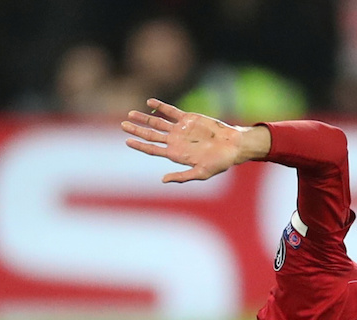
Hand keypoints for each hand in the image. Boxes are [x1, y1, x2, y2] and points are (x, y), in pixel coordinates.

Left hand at [121, 98, 270, 182]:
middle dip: (137, 130)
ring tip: (130, 114)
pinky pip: (170, 111)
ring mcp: (180, 129)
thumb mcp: (202, 173)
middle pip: (151, 135)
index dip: (140, 146)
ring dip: (144, 119)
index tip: (127, 141)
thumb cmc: (220, 162)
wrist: (233, 146)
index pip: (153, 149)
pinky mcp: (188, 118)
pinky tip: (149, 102)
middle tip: (123, 125)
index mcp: (176, 154)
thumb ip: (182, 176)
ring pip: (158, 123)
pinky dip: (160, 107)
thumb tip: (163, 180)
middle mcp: (175, 141)